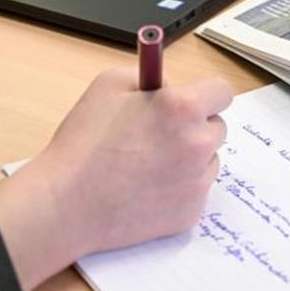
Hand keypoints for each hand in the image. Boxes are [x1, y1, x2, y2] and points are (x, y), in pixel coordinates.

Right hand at [0, 68, 231, 290]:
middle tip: (161, 133)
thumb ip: (148, 77)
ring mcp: (197, 183)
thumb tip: (171, 87)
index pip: (222, 91)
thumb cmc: (84, 142)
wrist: (67, 202)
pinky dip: (179, 188)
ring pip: (208, 160)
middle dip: (195, 126)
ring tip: (147, 164)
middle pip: (217, 127)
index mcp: (182, 108)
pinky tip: (146, 188)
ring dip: (189, 157)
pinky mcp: (190, 213)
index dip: (204, 94)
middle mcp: (198, 144)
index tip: (190, 100)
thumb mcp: (109, 84)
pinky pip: (195, 190)